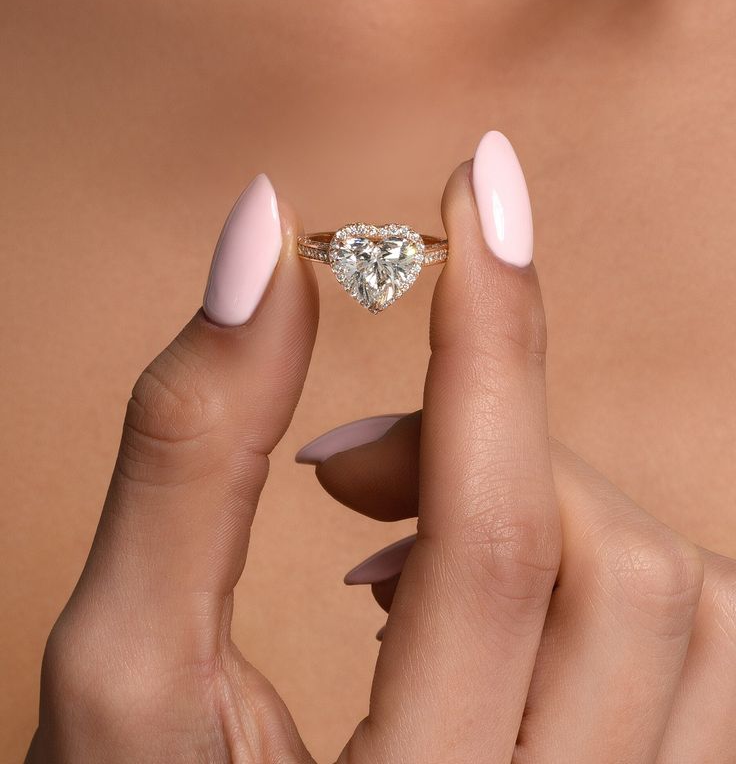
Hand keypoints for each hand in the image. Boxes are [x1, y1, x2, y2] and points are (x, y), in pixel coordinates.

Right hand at [27, 136, 735, 762]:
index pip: (497, 537)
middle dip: (484, 447)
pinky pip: (706, 658)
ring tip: (411, 531)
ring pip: (692, 606)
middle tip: (350, 463)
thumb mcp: (123, 665)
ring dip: (554, 503)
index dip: (491, 331)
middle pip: (611, 566)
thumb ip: (189, 448)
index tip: (482, 187)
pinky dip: (606, 571)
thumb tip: (267, 243)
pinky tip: (486, 594)